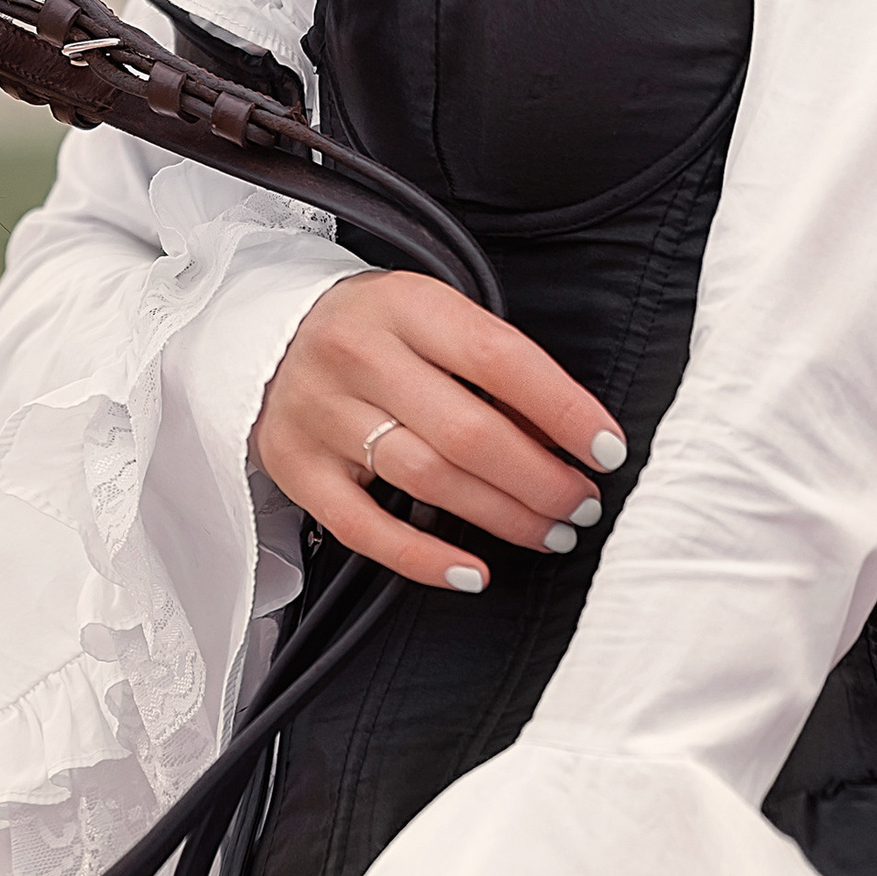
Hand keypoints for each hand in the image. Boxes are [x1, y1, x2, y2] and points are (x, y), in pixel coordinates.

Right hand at [253, 271, 625, 592]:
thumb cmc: (378, 330)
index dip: (561, 408)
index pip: (497, 357)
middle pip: (467, 431)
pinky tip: (474, 572)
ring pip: (427, 479)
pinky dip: (425, 559)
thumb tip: (563, 437)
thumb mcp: (430, 316)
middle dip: (540, 478)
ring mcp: (320, 412)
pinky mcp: (295, 466)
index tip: (607, 448)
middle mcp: (357, 353)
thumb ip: (488, 365)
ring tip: (549, 532)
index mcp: (404, 303)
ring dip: (502, 516)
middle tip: (581, 504)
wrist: (269, 332)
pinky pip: (365, 529)